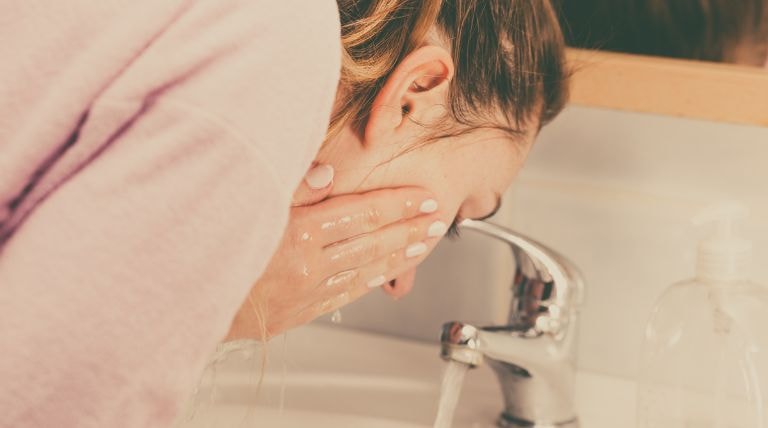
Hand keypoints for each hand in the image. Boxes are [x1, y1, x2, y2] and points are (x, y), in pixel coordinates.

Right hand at [225, 164, 446, 340]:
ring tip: (423, 243)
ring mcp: (304, 292)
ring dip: (398, 256)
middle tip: (437, 219)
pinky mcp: (296, 313)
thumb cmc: (208, 246)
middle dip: (409, 228)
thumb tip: (329, 173)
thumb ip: (291, 186)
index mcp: (297, 233)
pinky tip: (384, 275)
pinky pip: (343, 295)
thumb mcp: (246, 203)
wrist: (181, 299)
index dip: (397, 204)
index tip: (423, 197)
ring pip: (363, 270)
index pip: (361, 213)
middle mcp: (307, 265)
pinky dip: (367, 282)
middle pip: (371, 242)